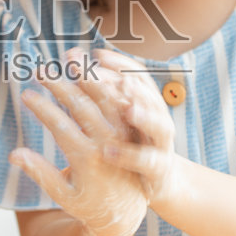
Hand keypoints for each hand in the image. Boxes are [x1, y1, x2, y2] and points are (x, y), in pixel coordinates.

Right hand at [10, 50, 148, 235]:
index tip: (26, 94)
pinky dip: (110, 81)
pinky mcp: (131, 129)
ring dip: (87, 75)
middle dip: (59, 85)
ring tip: (71, 56)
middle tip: (40, 70)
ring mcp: (122, 135)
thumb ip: (40, 172)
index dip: (42, 108)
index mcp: (87, 160)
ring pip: (105, 96)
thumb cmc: (89, 205)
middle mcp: (107, 144)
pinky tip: (96, 66)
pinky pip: (121, 99)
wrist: (126, 212)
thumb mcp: (62, 195)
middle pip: (82, 106)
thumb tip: (13, 154)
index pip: (61, 126)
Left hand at [91, 47, 186, 207]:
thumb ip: (100, 90)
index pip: (136, 75)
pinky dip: (129, 155)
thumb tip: (74, 59)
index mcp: (145, 102)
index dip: (119, 64)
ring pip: (158, 124)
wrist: (159, 181)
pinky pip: (148, 161)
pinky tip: (106, 152)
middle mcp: (157, 117)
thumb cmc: (133, 143)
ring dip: (144, 115)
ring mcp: (161, 143)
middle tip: (96, 72)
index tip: (94, 54)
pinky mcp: (159, 169)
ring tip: (127, 109)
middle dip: (121, 82)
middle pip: (142, 96)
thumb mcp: (119, 114)